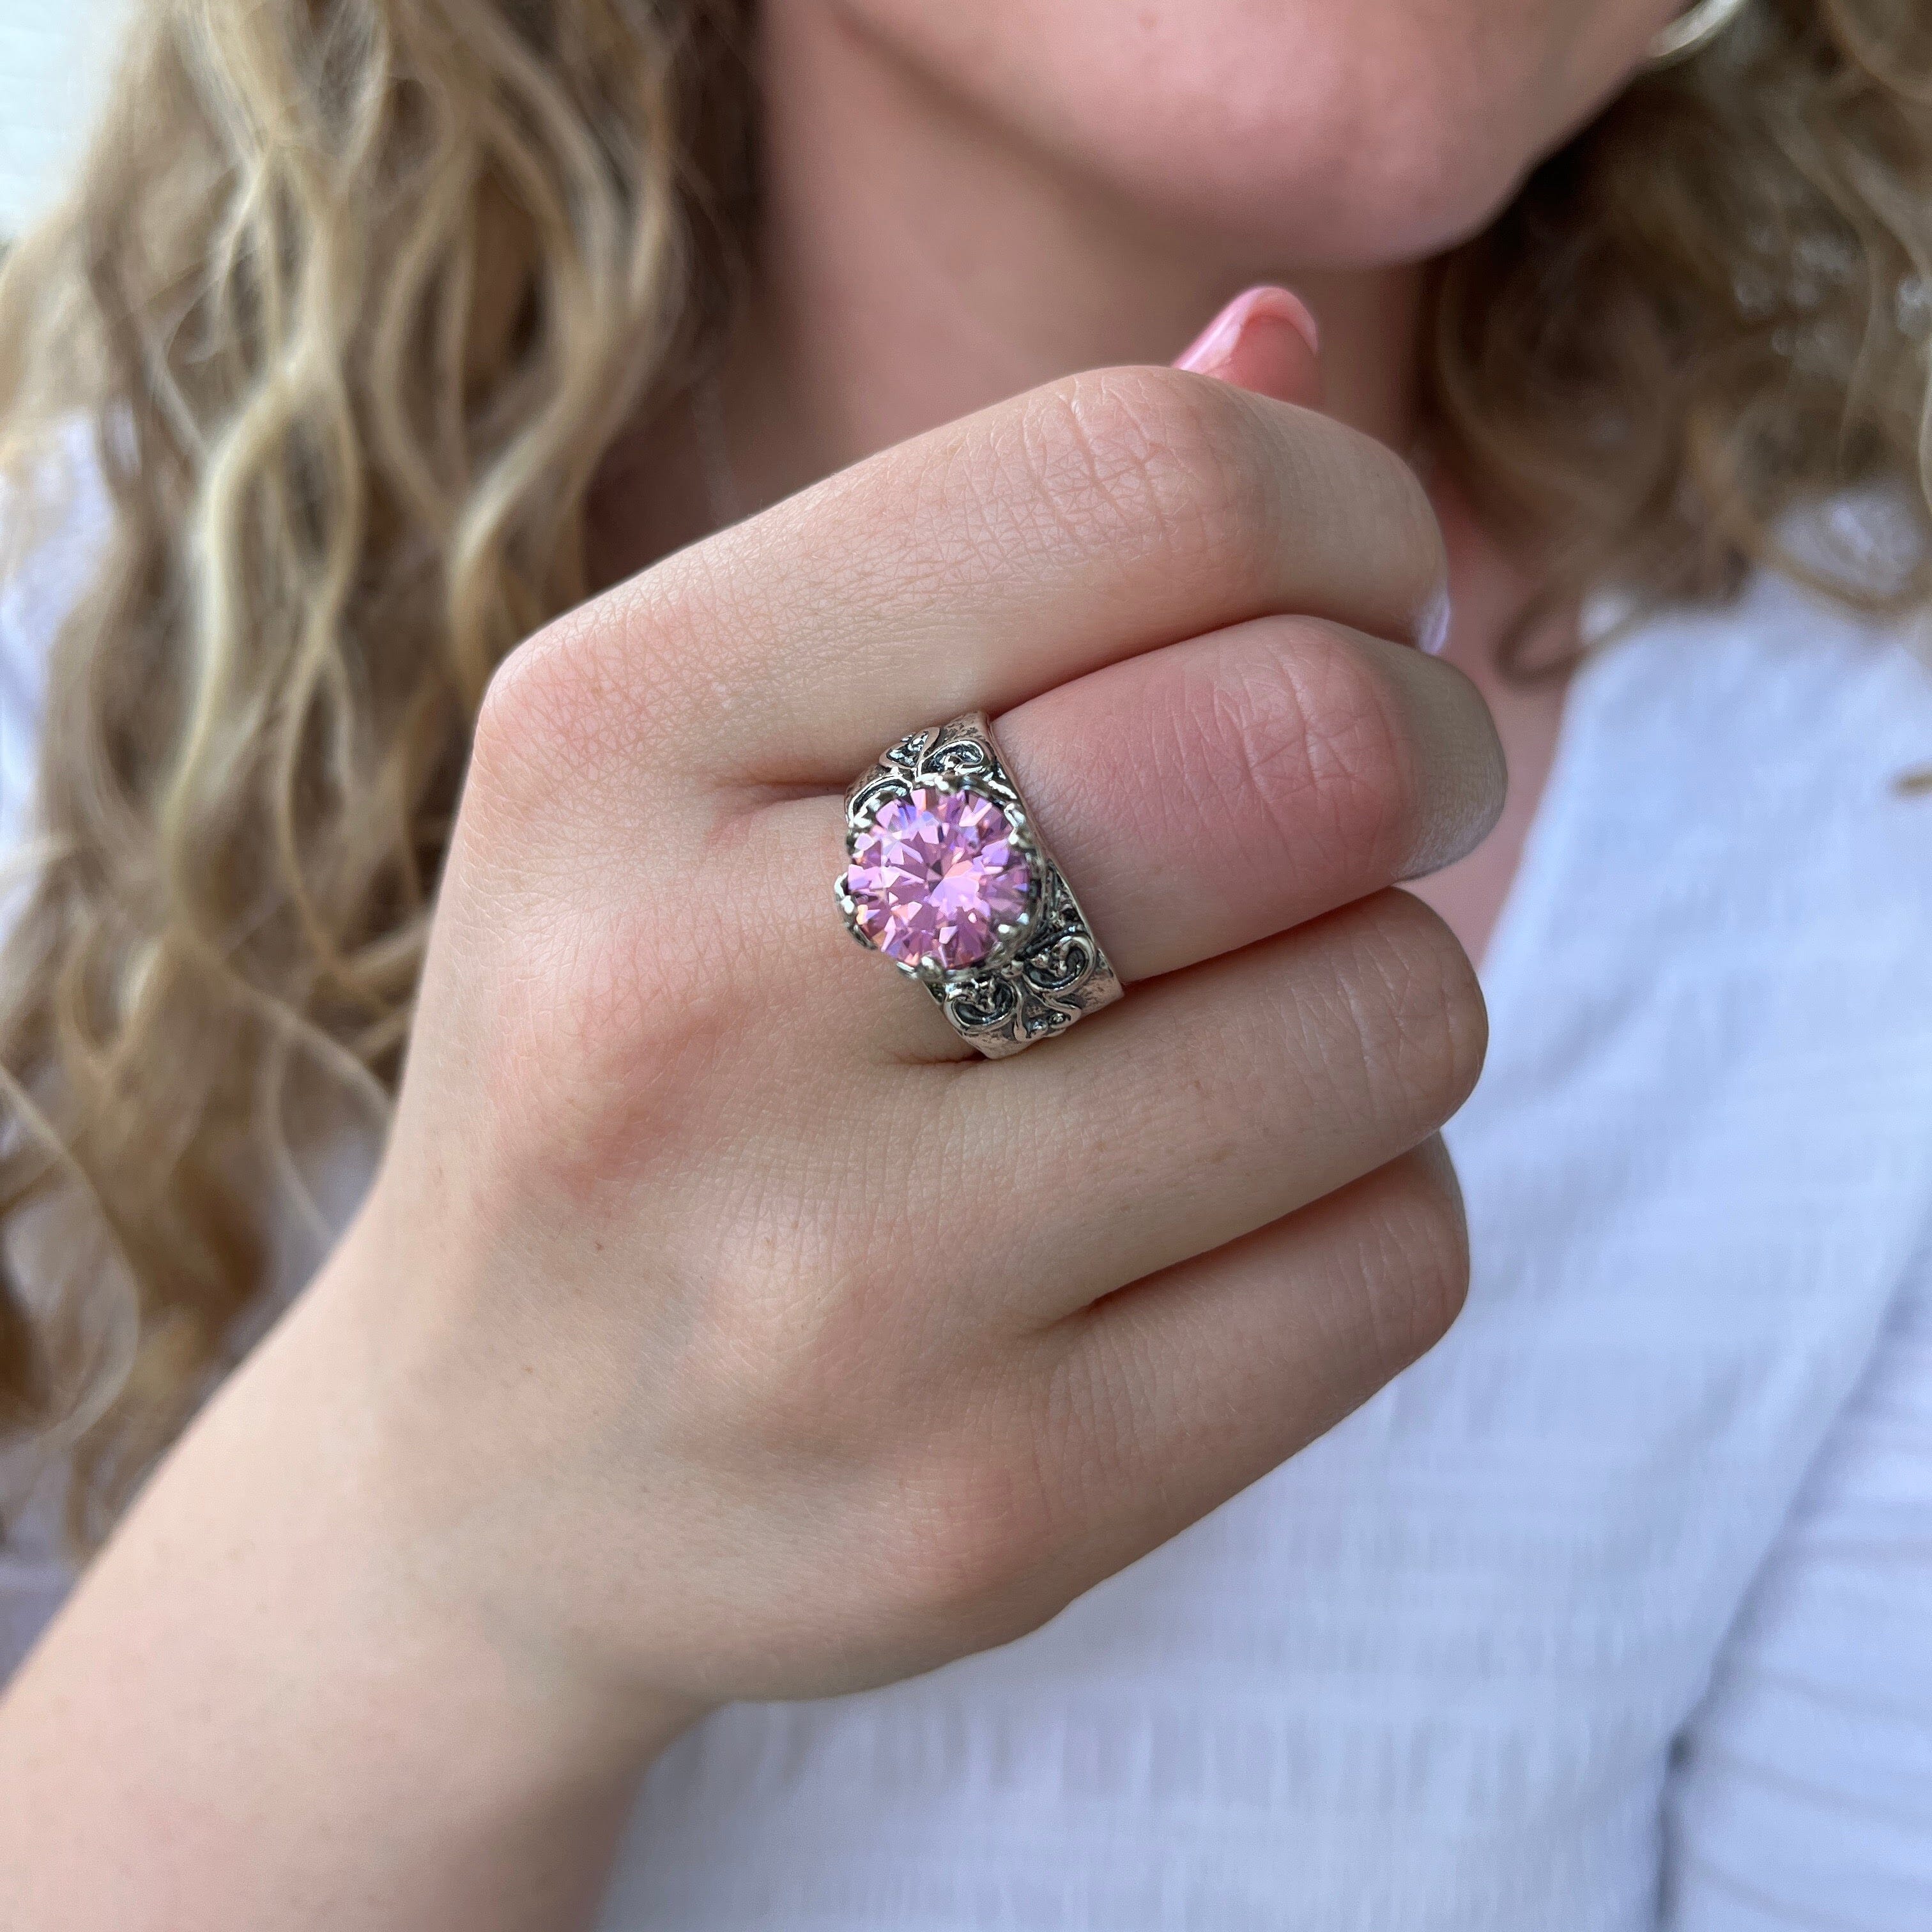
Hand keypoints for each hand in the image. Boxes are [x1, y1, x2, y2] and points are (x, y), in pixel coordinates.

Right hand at [322, 346, 1500, 1729]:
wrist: (488, 1475)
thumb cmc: (640, 1044)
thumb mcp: (705, 746)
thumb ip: (998, 534)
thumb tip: (1286, 346)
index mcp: (613, 733)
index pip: (1137, 489)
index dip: (1337, 511)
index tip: (1350, 587)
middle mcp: (691, 1003)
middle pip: (1305, 751)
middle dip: (1411, 742)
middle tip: (1349, 795)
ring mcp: (839, 1291)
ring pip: (1389, 1017)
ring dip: (1382, 989)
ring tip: (1232, 1028)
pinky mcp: (990, 1509)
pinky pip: (1395, 1261)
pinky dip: (1366, 1199)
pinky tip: (1210, 1215)